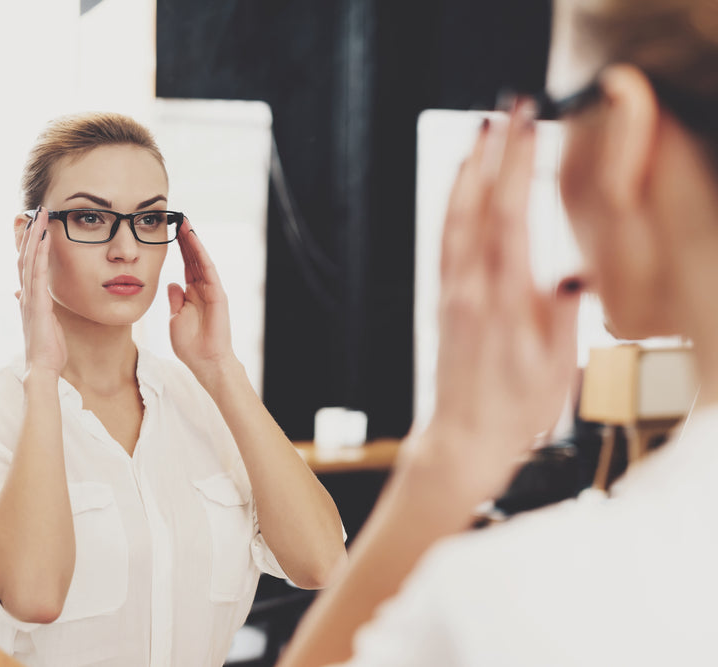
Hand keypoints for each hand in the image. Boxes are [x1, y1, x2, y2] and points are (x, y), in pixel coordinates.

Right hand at [16, 207, 66, 377]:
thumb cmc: (46, 349)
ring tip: (39, 217)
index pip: (28, 266)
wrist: (41, 368)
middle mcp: (26, 294)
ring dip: (34, 237)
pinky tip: (44, 239)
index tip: (36, 227)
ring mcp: (30, 298)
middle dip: (31, 234)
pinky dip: (40, 254)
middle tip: (37, 212)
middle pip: (26, 257)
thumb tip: (21, 295)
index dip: (30, 245)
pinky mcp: (37, 303)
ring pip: (30, 260)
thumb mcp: (42, 323)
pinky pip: (38, 273)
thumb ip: (34, 307)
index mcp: (29, 298)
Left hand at [167, 221, 236, 383]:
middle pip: (194, 258)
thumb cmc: (191, 345)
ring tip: (185, 223)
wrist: (206, 362)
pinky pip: (208, 270)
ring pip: (201, 260)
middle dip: (186, 239)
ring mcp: (211, 290)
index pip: (186, 265)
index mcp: (192, 293)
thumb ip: (175, 301)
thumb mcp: (175, 319)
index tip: (171, 231)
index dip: (179, 248)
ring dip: (193, 242)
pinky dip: (201, 255)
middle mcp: (203, 288)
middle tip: (178, 218)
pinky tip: (194, 241)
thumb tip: (171, 284)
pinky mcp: (217, 295)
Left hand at [422, 100, 582, 496]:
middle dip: (495, 153)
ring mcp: (453, 292)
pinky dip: (451, 207)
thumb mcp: (553, 371)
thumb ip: (560, 319)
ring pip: (455, 219)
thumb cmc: (514, 411)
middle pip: (481, 206)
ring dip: (468, 172)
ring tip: (480, 133)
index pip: (509, 218)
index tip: (526, 127)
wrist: (464, 440)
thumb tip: (573, 277)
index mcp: (502, 301)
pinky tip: (460, 188)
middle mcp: (471, 289)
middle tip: (507, 108)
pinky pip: (444, 242)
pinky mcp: (445, 300)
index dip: (516, 167)